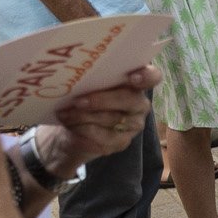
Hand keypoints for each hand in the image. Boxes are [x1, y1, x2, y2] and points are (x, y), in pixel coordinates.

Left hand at [44, 65, 159, 170]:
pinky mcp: (122, 142)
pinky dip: (83, 131)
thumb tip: (76, 75)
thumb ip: (90, 78)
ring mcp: (133, 124)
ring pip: (112, 119)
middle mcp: (139, 103)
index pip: (152, 77)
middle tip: (78, 102)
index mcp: (135, 82)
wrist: (71, 128)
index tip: (132, 78)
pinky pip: (104, 138)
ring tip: (64, 113)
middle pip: (128, 100)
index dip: (146, 76)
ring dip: (84, 116)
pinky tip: (70, 126)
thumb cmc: (82, 97)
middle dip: (101, 100)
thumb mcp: (85, 84)